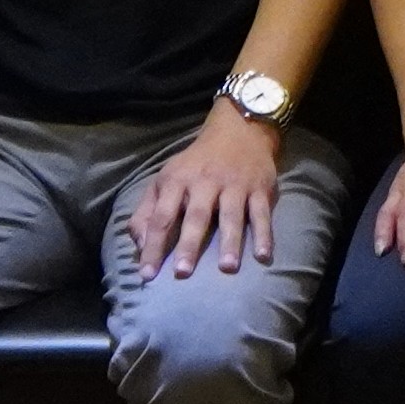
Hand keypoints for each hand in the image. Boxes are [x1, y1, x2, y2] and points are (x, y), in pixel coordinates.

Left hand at [129, 107, 294, 277]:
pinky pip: (261, 213)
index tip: (147, 275)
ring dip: (230, 241)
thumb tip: (140, 246)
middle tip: (182, 273)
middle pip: (196, 216)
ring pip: (231, 215)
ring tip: (227, 268)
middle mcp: (205, 181)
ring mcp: (234, 184)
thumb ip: (147, 213)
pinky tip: (263, 256)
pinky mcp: (259, 188)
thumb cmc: (195, 164)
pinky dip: (264, 234)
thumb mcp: (165, 180)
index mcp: (177, 181)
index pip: (162, 217)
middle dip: (189, 244)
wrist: (238, 129)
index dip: (153, 245)